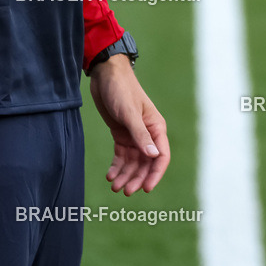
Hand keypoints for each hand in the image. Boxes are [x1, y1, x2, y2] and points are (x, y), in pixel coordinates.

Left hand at [89, 55, 169, 194]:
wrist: (105, 75)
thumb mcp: (129, 113)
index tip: (146, 189)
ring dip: (125, 175)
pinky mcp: (121, 134)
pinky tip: (110, 175)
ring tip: (114, 187)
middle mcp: (147, 134)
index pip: (161, 156)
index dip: (155, 174)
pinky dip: (116, 166)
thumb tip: (153, 156)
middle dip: (137, 178)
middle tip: (125, 191)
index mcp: (156, 127)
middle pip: (146, 163)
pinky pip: (121, 156)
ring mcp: (134, 135)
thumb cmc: (121, 89)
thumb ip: (140, 135)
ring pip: (133, 162)